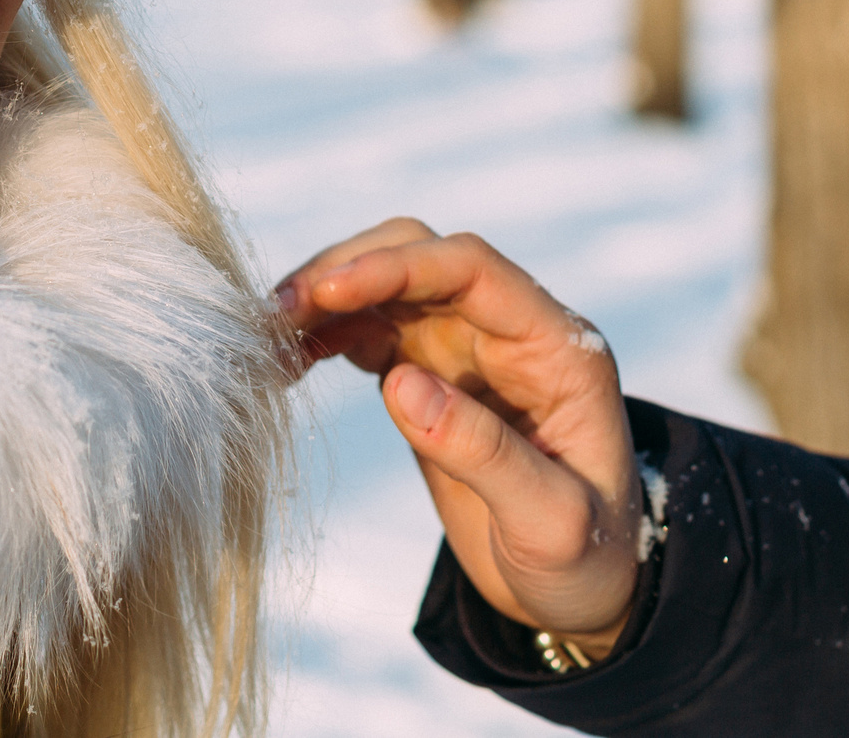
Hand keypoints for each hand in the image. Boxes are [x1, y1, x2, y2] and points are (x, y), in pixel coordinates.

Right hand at [277, 219, 639, 653]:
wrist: (582, 590)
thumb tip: (399, 383)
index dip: (397, 267)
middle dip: (348, 271)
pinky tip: (285, 360)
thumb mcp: (549, 522)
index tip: (327, 291)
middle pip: (420, 258)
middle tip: (276, 313)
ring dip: (326, 297)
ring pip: (387, 286)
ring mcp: (467, 348)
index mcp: (556, 347)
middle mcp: (510, 330)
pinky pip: (371, 329)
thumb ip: (482, 452)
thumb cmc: (584, 558)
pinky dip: (325, 334)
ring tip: (263, 334)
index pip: (471, 269)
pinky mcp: (431, 374)